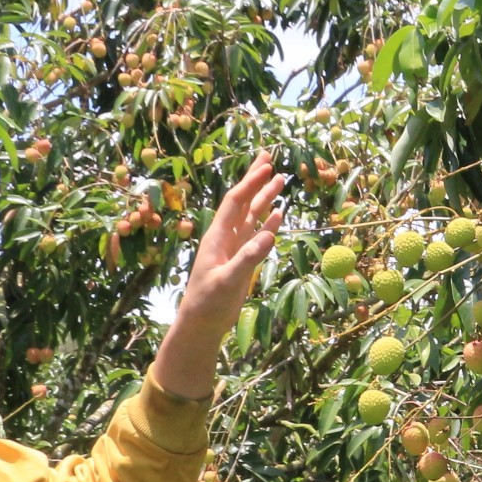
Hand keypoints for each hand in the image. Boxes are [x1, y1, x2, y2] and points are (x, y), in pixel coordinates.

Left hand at [150, 150, 284, 401]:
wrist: (202, 323)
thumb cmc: (209, 303)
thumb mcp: (228, 281)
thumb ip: (248, 258)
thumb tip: (270, 234)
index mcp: (217, 237)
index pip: (235, 202)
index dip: (250, 182)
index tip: (266, 165)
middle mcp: (225, 237)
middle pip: (243, 201)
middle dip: (255, 180)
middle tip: (269, 158)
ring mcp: (234, 247)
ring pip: (251, 215)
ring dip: (264, 198)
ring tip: (279, 180)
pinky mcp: (241, 260)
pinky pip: (256, 235)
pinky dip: (268, 223)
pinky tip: (278, 213)